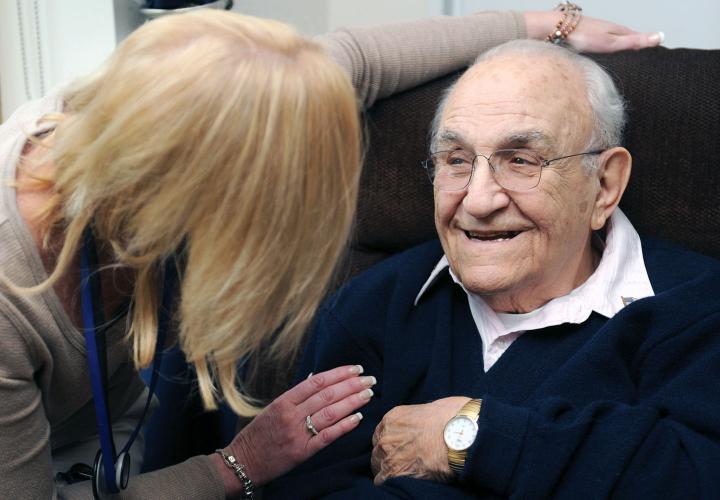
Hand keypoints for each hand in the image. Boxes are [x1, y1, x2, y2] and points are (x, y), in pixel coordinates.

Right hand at [218, 365, 375, 491]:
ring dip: (352, 402)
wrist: (243, 462)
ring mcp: (297, 433)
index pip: (317, 381)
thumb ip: (296, 396)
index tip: (355, 368)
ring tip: (368, 394)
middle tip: (370, 379)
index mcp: (284, 401)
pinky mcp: (302, 452)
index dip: (339, 373)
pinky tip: (358, 418)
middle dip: (351, 385)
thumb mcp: (273, 409)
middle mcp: (291, 415)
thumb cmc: (259, 434)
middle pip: (327, 395)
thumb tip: (318, 379)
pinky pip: (327, 436)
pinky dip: (344, 425)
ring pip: (330, 413)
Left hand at [371, 396, 469, 484]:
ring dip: (390, 471)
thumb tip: (420, 427)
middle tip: (405, 462)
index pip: (381, 435)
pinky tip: (406, 481)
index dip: (391, 443)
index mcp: (393, 417)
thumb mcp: (429, 409)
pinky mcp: (396, 473)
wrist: (464, 434)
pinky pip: (383, 482)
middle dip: (389, 457)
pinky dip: (393, 483)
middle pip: (378, 451)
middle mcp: (386, 436)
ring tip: (407, 473)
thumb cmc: (453, 418)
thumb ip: (416, 420)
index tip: (400, 448)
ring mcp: (389, 455)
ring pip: (378, 467)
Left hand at [524, 11, 663, 52]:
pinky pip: (597, 47)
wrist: (554, 30)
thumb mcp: (612, 42)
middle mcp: (607, 30)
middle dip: (632, 48)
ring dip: (617, 51)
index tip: (656, 54)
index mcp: (616, 31)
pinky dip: (602, 53)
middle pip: (623, 40)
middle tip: (642, 60)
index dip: (645, 46)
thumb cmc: (582, 36)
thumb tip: (660, 36)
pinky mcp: (583, 39)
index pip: (636, 38)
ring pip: (609, 43)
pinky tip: (600, 60)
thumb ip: (634, 41)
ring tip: (624, 62)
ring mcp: (594, 34)